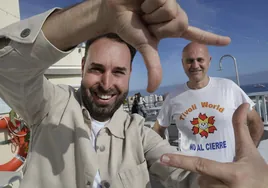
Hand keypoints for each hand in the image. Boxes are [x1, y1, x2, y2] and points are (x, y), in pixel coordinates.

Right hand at [104, 0, 230, 91]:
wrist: (114, 11)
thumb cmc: (129, 27)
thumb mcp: (145, 47)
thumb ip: (153, 66)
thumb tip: (152, 90)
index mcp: (173, 29)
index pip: (196, 35)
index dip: (212, 39)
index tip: (227, 42)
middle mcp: (175, 14)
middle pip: (179, 22)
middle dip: (157, 25)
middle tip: (145, 20)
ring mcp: (171, 2)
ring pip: (169, 9)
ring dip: (150, 12)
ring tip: (142, 8)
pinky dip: (147, 1)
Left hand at [160, 103, 267, 187]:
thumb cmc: (259, 173)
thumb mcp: (249, 151)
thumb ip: (241, 129)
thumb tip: (243, 105)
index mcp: (232, 174)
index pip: (201, 165)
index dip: (181, 161)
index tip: (163, 158)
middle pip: (201, 179)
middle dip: (208, 174)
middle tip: (225, 175)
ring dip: (211, 183)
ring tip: (228, 183)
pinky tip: (226, 186)